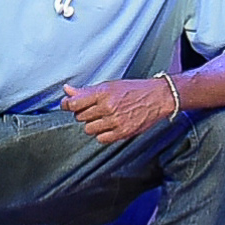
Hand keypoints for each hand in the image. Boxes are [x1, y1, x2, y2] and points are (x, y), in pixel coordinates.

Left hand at [63, 77, 178, 144]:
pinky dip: (102, 134)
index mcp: (103, 93)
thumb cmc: (133, 90)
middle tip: (93, 109)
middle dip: (83, 113)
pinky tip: (109, 126)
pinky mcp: (122, 132)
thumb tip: (67, 91)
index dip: (67, 105)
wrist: (157, 97)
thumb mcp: (109, 85)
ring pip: (89, 129)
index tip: (67, 105)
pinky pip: (101, 138)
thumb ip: (87, 91)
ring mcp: (115, 121)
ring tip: (103, 117)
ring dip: (93, 124)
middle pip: (80, 117)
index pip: (74, 103)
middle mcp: (108, 107)